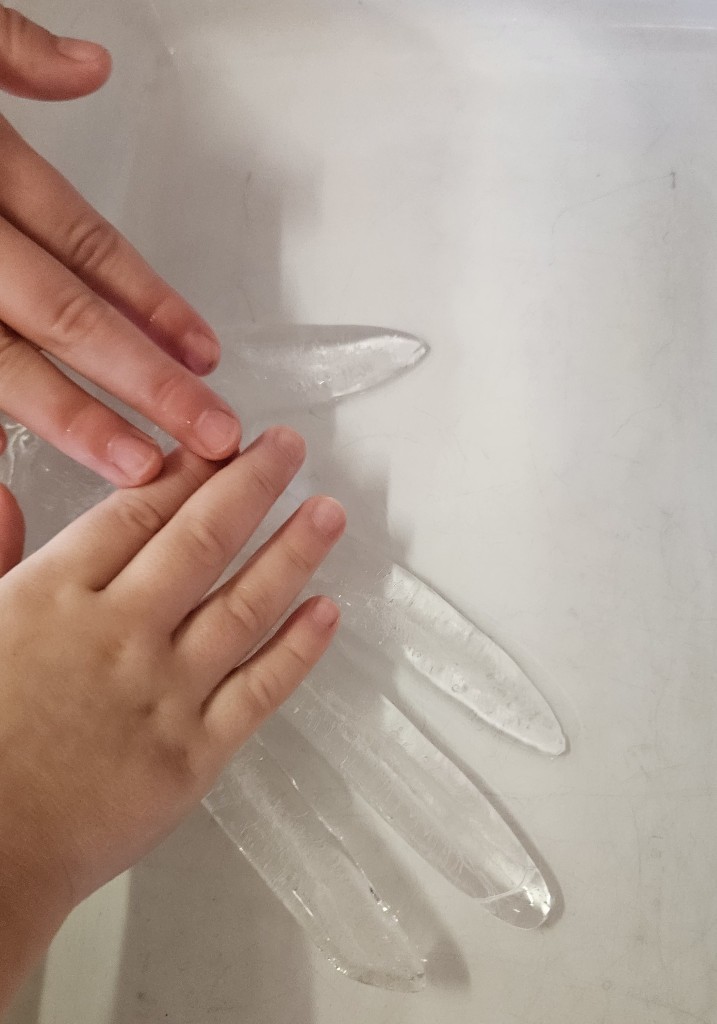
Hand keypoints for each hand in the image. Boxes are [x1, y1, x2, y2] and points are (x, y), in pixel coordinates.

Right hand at [0, 6, 240, 484]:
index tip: (205, 352)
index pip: (83, 245)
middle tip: (206, 428)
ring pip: (2, 362)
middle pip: (63, 315)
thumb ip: (8, 52)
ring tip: (137, 465)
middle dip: (141, 379)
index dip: (152, 300)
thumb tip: (87, 67)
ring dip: (72, 418)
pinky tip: (7, 482)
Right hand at [0, 426, 344, 1009]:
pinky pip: (259, 689)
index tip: (222, 440)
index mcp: (57, 596)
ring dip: (293, 552)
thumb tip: (11, 496)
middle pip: (203, 540)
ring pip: (244, 605)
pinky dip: (299, 649)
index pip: (139, 510)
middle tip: (290, 449)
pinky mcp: (195, 753)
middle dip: (252, 484)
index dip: (190, 468)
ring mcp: (165, 692)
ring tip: (328, 512)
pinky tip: (326, 611)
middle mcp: (121, 632)